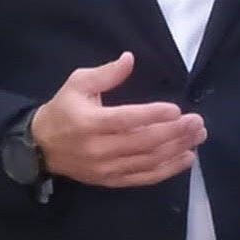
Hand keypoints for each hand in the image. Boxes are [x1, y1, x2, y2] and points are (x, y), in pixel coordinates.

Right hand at [30, 52, 205, 187]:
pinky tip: (186, 159)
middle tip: (197, 122)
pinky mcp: (111, 180)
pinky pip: (143, 178)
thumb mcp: (78, 83)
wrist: (41, 147)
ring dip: (176, 150)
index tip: (176, 110)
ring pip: (147, 161)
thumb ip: (106, 73)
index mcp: (90, 122)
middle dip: (174, 133)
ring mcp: (106, 168)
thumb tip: (129, 59)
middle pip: (142, 142)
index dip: (152, 115)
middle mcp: (99, 149)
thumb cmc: (64, 109)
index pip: (125, 120)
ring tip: (197, 137)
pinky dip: (167, 170)